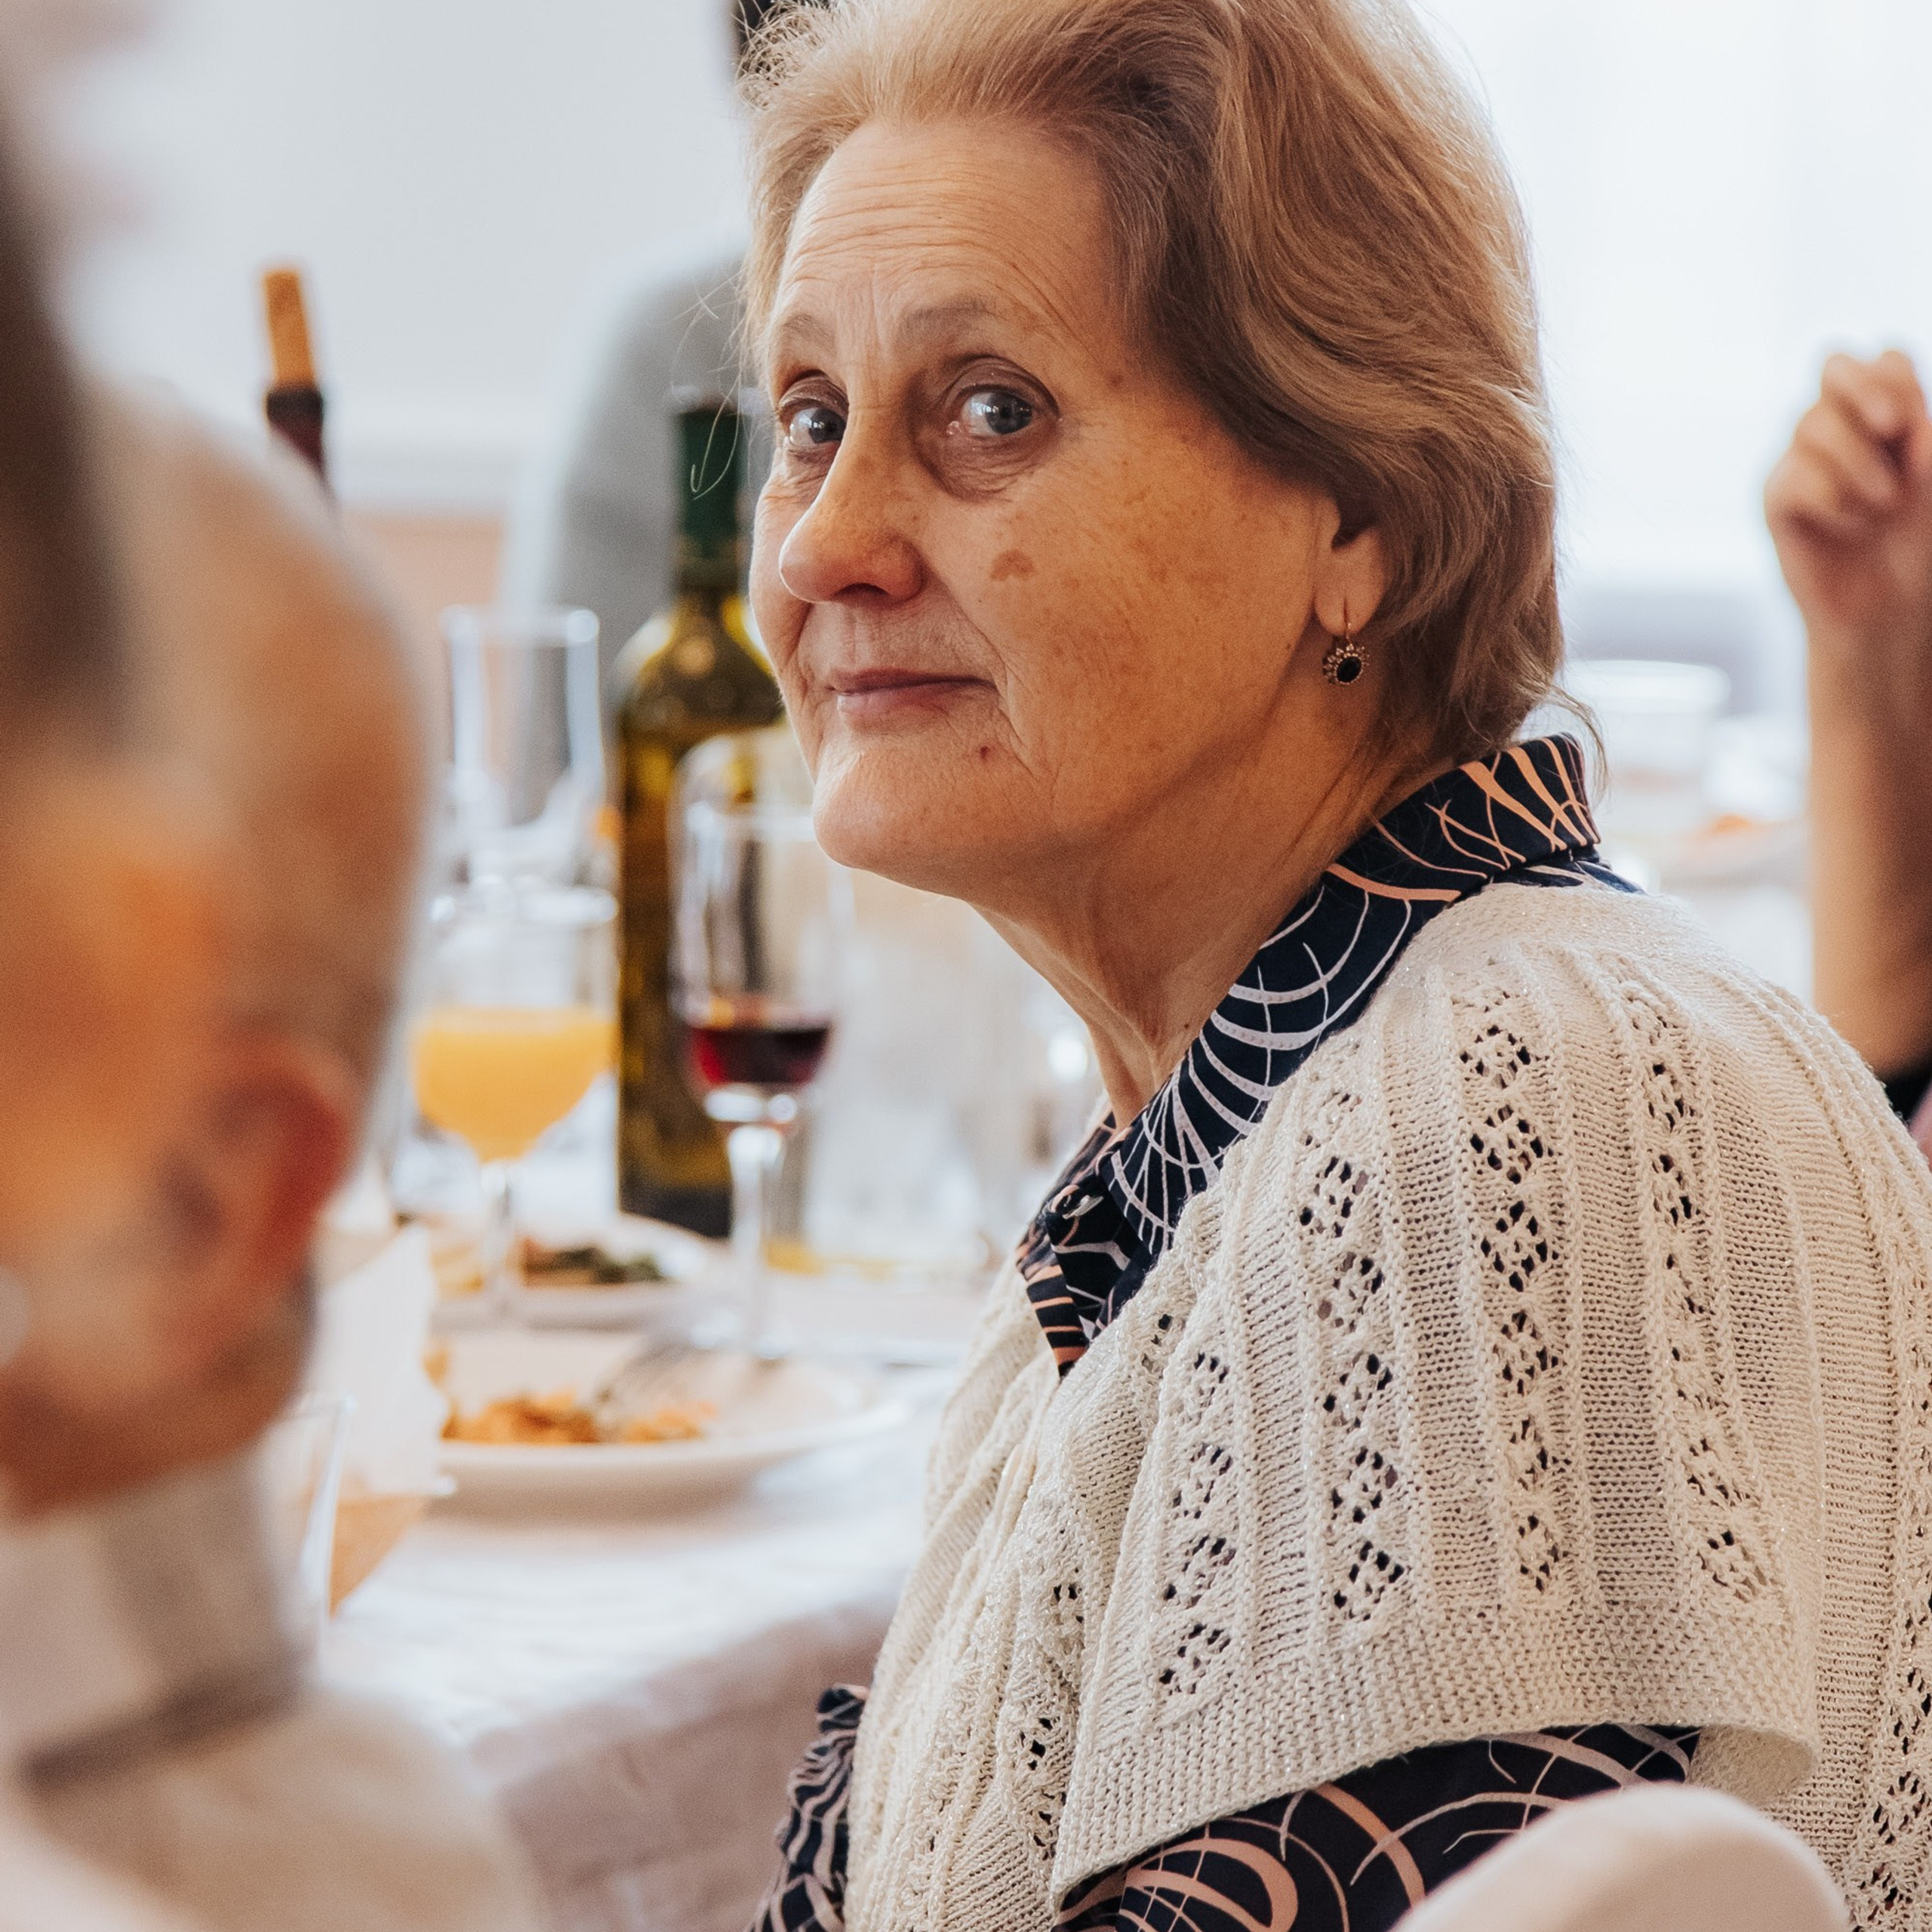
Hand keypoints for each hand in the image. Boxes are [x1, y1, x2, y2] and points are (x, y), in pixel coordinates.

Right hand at [1766, 350, 1931, 694]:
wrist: (1893, 609)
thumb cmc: (1922, 543)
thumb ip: (1918, 424)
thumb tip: (1893, 381)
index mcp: (1884, 415)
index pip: (1882, 359)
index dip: (1897, 379)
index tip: (1916, 433)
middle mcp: (1839, 429)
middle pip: (1832, 364)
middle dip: (1865, 390)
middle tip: (1893, 429)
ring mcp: (1801, 461)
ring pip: (1812, 421)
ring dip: (1859, 462)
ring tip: (1883, 506)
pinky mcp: (1776, 500)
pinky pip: (1794, 477)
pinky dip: (1834, 501)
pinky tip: (1852, 527)